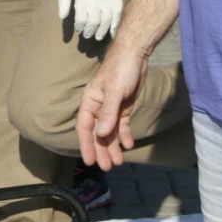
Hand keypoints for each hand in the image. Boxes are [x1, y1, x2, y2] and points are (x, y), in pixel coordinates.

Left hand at [58, 0, 122, 40]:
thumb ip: (63, 0)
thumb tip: (62, 17)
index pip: (81, 20)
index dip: (79, 27)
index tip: (78, 29)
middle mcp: (96, 1)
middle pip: (93, 23)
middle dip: (89, 32)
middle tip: (86, 35)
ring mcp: (108, 0)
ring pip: (106, 22)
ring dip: (101, 32)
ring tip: (97, 37)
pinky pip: (118, 16)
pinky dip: (115, 26)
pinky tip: (112, 33)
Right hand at [77, 52, 148, 170]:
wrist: (136, 54)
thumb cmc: (120, 69)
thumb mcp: (113, 91)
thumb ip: (107, 113)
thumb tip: (101, 134)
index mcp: (90, 102)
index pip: (85, 127)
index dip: (86, 144)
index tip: (89, 161)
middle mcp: (98, 106)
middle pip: (98, 132)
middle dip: (102, 150)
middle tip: (108, 168)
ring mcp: (111, 107)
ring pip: (110, 131)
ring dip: (113, 146)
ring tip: (119, 162)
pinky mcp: (123, 106)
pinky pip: (122, 124)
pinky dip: (124, 135)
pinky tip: (128, 145)